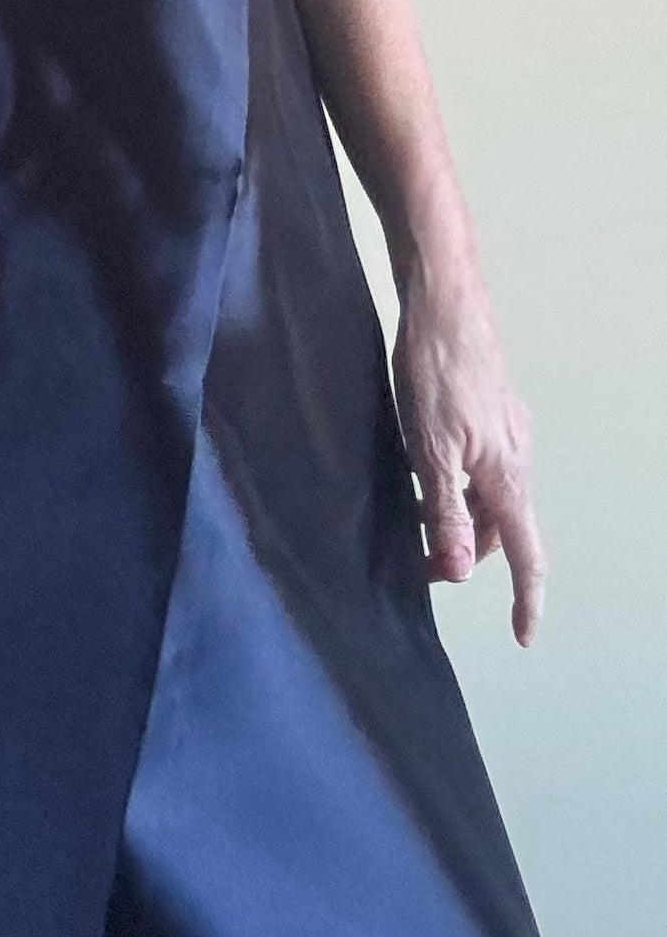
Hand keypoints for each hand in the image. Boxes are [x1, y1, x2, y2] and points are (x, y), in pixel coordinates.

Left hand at [390, 268, 543, 643]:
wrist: (444, 301)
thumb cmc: (436, 369)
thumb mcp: (428, 449)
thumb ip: (445, 511)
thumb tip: (458, 570)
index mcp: (507, 476)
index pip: (525, 555)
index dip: (526, 599)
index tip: (522, 635)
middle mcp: (516, 457)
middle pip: (501, 528)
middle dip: (468, 553)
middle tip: (421, 562)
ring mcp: (506, 432)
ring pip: (487, 495)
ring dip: (458, 515)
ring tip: (411, 512)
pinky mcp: (490, 412)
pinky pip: (479, 466)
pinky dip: (455, 483)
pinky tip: (418, 468)